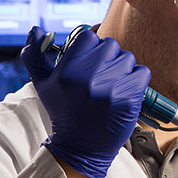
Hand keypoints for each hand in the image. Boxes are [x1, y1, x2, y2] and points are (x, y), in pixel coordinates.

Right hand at [21, 25, 150, 177]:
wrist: (80, 148)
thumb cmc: (62, 112)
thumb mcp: (42, 84)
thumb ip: (34, 55)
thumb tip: (36, 30)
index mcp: (68, 70)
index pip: (89, 36)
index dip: (91, 46)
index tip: (90, 59)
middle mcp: (89, 77)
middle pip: (110, 45)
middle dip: (107, 58)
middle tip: (100, 76)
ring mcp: (111, 88)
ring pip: (128, 58)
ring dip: (122, 69)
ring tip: (111, 86)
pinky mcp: (130, 98)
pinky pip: (142, 73)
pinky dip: (136, 80)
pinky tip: (124, 91)